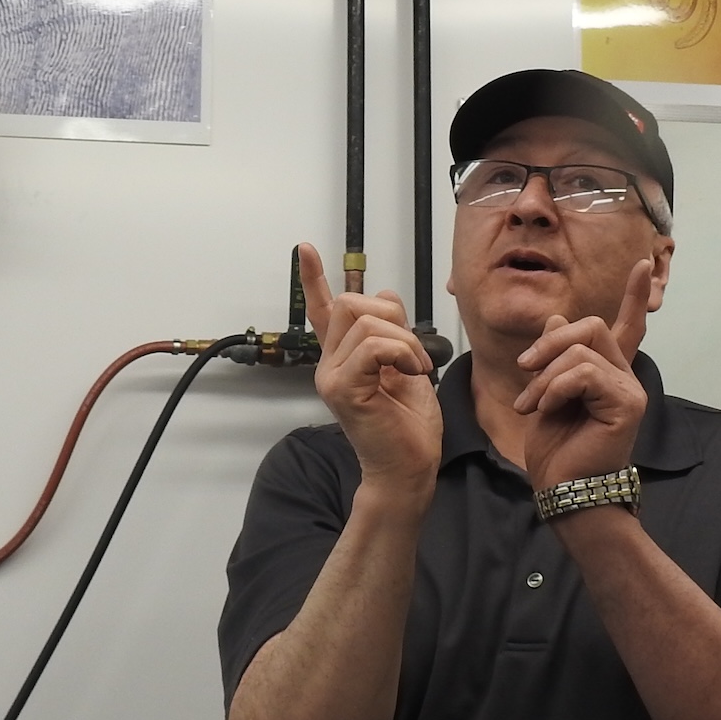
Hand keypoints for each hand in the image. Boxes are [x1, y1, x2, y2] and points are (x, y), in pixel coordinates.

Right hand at [300, 244, 441, 500]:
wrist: (408, 470)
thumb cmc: (409, 428)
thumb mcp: (407, 366)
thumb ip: (392, 333)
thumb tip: (385, 294)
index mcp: (343, 358)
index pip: (324, 311)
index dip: (314, 279)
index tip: (305, 249)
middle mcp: (330, 365)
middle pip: (354, 303)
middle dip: (394, 318)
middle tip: (412, 355)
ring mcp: (332, 377)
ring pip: (368, 322)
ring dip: (406, 341)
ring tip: (415, 370)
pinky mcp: (343, 389)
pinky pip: (374, 346)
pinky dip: (402, 353)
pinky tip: (410, 374)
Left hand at [512, 260, 652, 495]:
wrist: (564, 491)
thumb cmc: (556, 452)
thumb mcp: (545, 396)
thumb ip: (554, 360)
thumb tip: (554, 321)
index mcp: (607, 374)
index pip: (627, 327)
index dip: (634, 297)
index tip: (642, 265)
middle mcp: (624, 377)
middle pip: (590, 326)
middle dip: (549, 343)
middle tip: (524, 370)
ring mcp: (629, 390)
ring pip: (581, 349)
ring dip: (545, 375)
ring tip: (532, 406)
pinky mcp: (626, 404)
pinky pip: (583, 373)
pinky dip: (555, 388)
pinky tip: (546, 410)